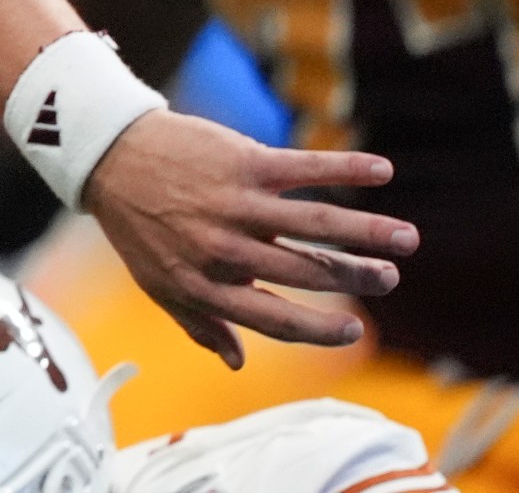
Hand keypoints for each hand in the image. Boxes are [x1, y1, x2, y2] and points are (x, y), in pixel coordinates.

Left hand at [84, 110, 418, 369]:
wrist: (112, 156)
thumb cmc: (141, 226)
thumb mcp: (159, 284)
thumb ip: (201, 324)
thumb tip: (238, 362)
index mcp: (206, 286)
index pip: (275, 320)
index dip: (319, 331)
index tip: (355, 331)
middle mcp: (224, 249)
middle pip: (306, 271)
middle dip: (356, 277)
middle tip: (390, 278)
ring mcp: (236, 203)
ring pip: (316, 223)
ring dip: (367, 231)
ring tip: (406, 239)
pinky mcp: (244, 161)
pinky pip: (305, 168)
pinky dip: (347, 168)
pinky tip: (383, 170)